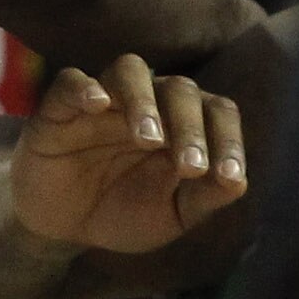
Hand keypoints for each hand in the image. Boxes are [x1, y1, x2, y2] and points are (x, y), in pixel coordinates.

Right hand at [11, 52, 247, 255]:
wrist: (64, 228)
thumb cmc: (123, 213)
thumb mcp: (172, 215)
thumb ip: (204, 198)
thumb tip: (239, 182)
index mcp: (180, 127)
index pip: (216, 111)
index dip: (229, 139)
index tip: (228, 176)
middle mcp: (146, 105)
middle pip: (178, 88)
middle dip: (190, 126)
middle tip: (190, 167)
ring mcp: (102, 103)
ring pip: (129, 70)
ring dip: (145, 100)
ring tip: (149, 139)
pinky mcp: (59, 109)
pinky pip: (71, 81)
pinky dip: (85, 87)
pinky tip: (98, 104)